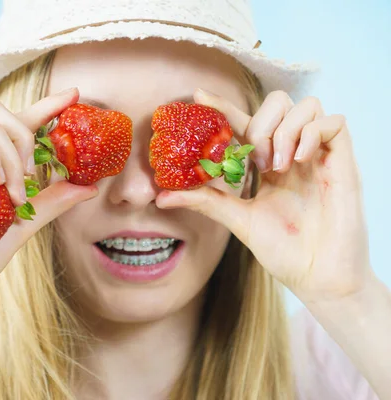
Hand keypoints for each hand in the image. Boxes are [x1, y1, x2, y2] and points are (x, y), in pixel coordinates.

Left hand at [156, 89, 371, 303]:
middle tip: (255, 161)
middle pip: (278, 102)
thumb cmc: (284, 251)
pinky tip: (298, 161)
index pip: (244, 124)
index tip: (197, 97)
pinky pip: (333, 121)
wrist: (318, 277)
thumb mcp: (238, 220)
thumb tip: (161, 197)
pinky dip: (311, 133)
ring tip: (277, 166)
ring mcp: (318, 155)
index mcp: (268, 164)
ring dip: (284, 129)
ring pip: (306, 105)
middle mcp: (293, 153)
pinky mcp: (343, 160)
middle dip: (260, 123)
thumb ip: (205, 202)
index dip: (223, 106)